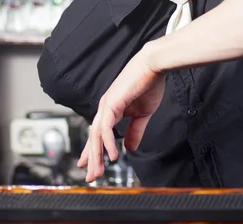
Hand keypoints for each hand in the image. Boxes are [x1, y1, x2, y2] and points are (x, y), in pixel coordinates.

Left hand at [77, 45, 164, 182]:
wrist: (153, 65)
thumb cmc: (150, 84)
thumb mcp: (143, 113)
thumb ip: (135, 130)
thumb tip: (130, 147)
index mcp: (112, 109)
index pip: (98, 133)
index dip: (93, 150)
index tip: (89, 166)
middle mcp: (105, 108)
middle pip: (94, 137)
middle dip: (92, 158)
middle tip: (91, 176)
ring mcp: (106, 105)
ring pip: (96, 135)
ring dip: (96, 155)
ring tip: (98, 171)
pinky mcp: (112, 103)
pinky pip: (106, 128)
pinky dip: (107, 143)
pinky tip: (112, 156)